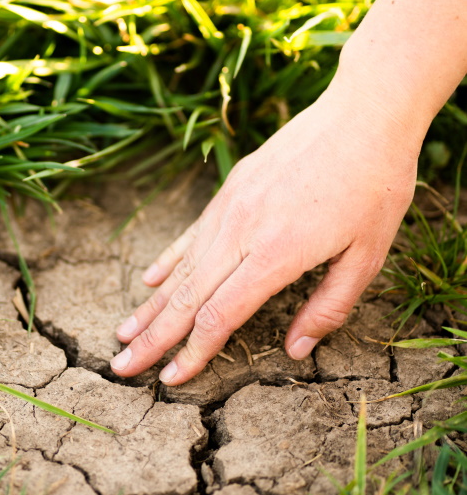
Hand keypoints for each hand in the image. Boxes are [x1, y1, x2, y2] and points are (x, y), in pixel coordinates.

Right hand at [110, 81, 420, 385]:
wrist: (362, 114)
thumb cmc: (374, 186)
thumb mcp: (368, 256)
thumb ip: (328, 307)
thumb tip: (294, 350)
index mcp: (276, 255)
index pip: (219, 316)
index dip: (192, 353)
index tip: (169, 380)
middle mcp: (241, 233)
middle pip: (185, 298)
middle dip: (152, 339)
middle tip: (120, 368)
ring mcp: (229, 209)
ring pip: (180, 268)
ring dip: (150, 306)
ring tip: (123, 332)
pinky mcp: (228, 192)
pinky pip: (190, 235)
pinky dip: (167, 260)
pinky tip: (149, 280)